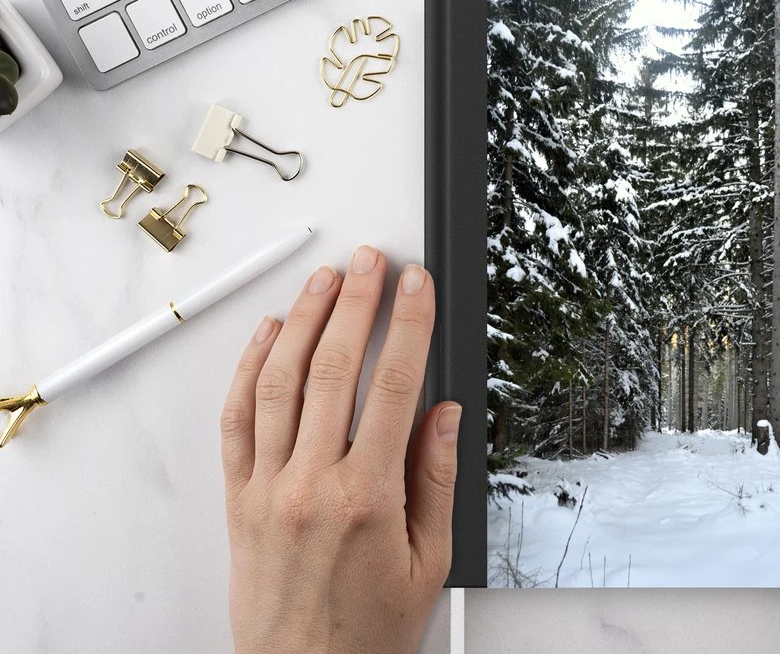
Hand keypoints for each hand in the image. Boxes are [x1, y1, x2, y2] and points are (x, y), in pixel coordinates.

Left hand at [221, 247, 459, 653]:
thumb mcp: (429, 562)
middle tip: (371, 262)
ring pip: (280, 383)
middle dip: (356, 304)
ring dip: (303, 320)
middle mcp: (312, 483)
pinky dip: (249, 369)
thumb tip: (443, 416)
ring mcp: (267, 487)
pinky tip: (267, 335)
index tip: (417, 286)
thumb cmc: (367, 630)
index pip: (394, 386)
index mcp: (368, 497)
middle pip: (334, 369)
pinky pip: (237, 420)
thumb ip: (436, 481)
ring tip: (325, 280)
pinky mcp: (237, 499)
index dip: (409, 325)